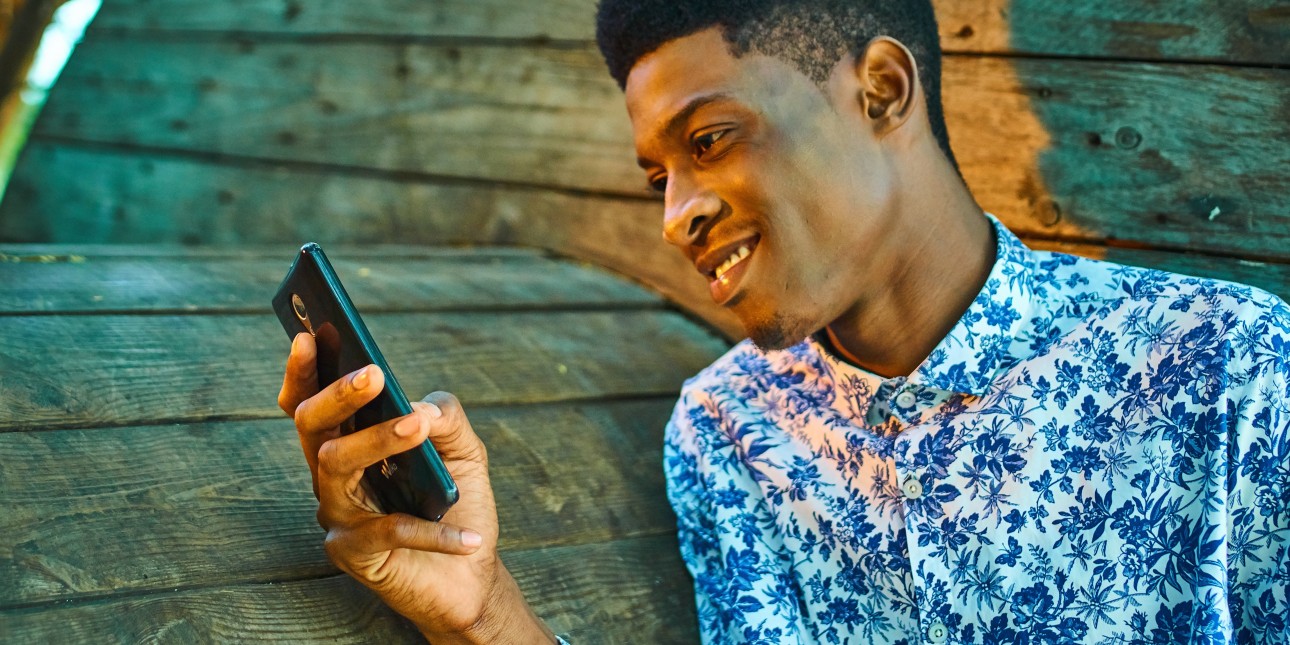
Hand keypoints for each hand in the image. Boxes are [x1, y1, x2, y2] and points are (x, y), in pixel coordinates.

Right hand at [277, 332, 554, 643]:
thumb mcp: (463, 450)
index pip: (311, 402)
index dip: (304, 371)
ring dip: (376, 441)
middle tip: (373, 373)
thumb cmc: (456, 502)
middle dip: (338, 394)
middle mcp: (332, 474)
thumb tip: (419, 407)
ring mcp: (337, 515)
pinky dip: (431, 531)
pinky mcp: (353, 555)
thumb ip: (444, 416)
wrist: (470, 576)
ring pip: (334, 466)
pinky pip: (386, 532)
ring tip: (416, 426)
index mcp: (349, 441)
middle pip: (312, 426)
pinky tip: (467, 533)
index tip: (309, 334)